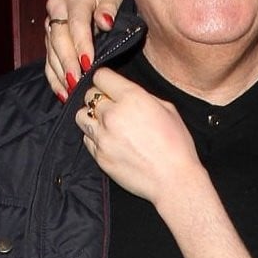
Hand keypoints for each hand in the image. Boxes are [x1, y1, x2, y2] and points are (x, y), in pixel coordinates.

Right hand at [44, 0, 125, 100]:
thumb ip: (110, 5)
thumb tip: (104, 21)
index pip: (76, 22)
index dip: (81, 44)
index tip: (88, 63)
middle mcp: (58, 8)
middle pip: (59, 38)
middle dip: (68, 62)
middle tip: (77, 82)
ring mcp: (52, 23)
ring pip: (51, 51)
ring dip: (60, 73)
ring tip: (71, 92)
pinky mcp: (50, 37)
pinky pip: (49, 59)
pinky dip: (55, 78)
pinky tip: (63, 93)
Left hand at [74, 67, 200, 203]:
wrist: (173, 181)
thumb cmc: (176, 147)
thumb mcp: (168, 110)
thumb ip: (143, 96)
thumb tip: (128, 93)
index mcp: (132, 98)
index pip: (101, 76)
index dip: (106, 80)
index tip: (110, 85)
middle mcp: (113, 115)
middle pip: (88, 95)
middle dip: (99, 98)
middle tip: (111, 106)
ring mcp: (103, 137)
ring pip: (81, 116)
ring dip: (91, 117)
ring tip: (106, 124)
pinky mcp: (99, 156)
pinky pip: (87, 139)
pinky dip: (94, 138)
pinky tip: (110, 141)